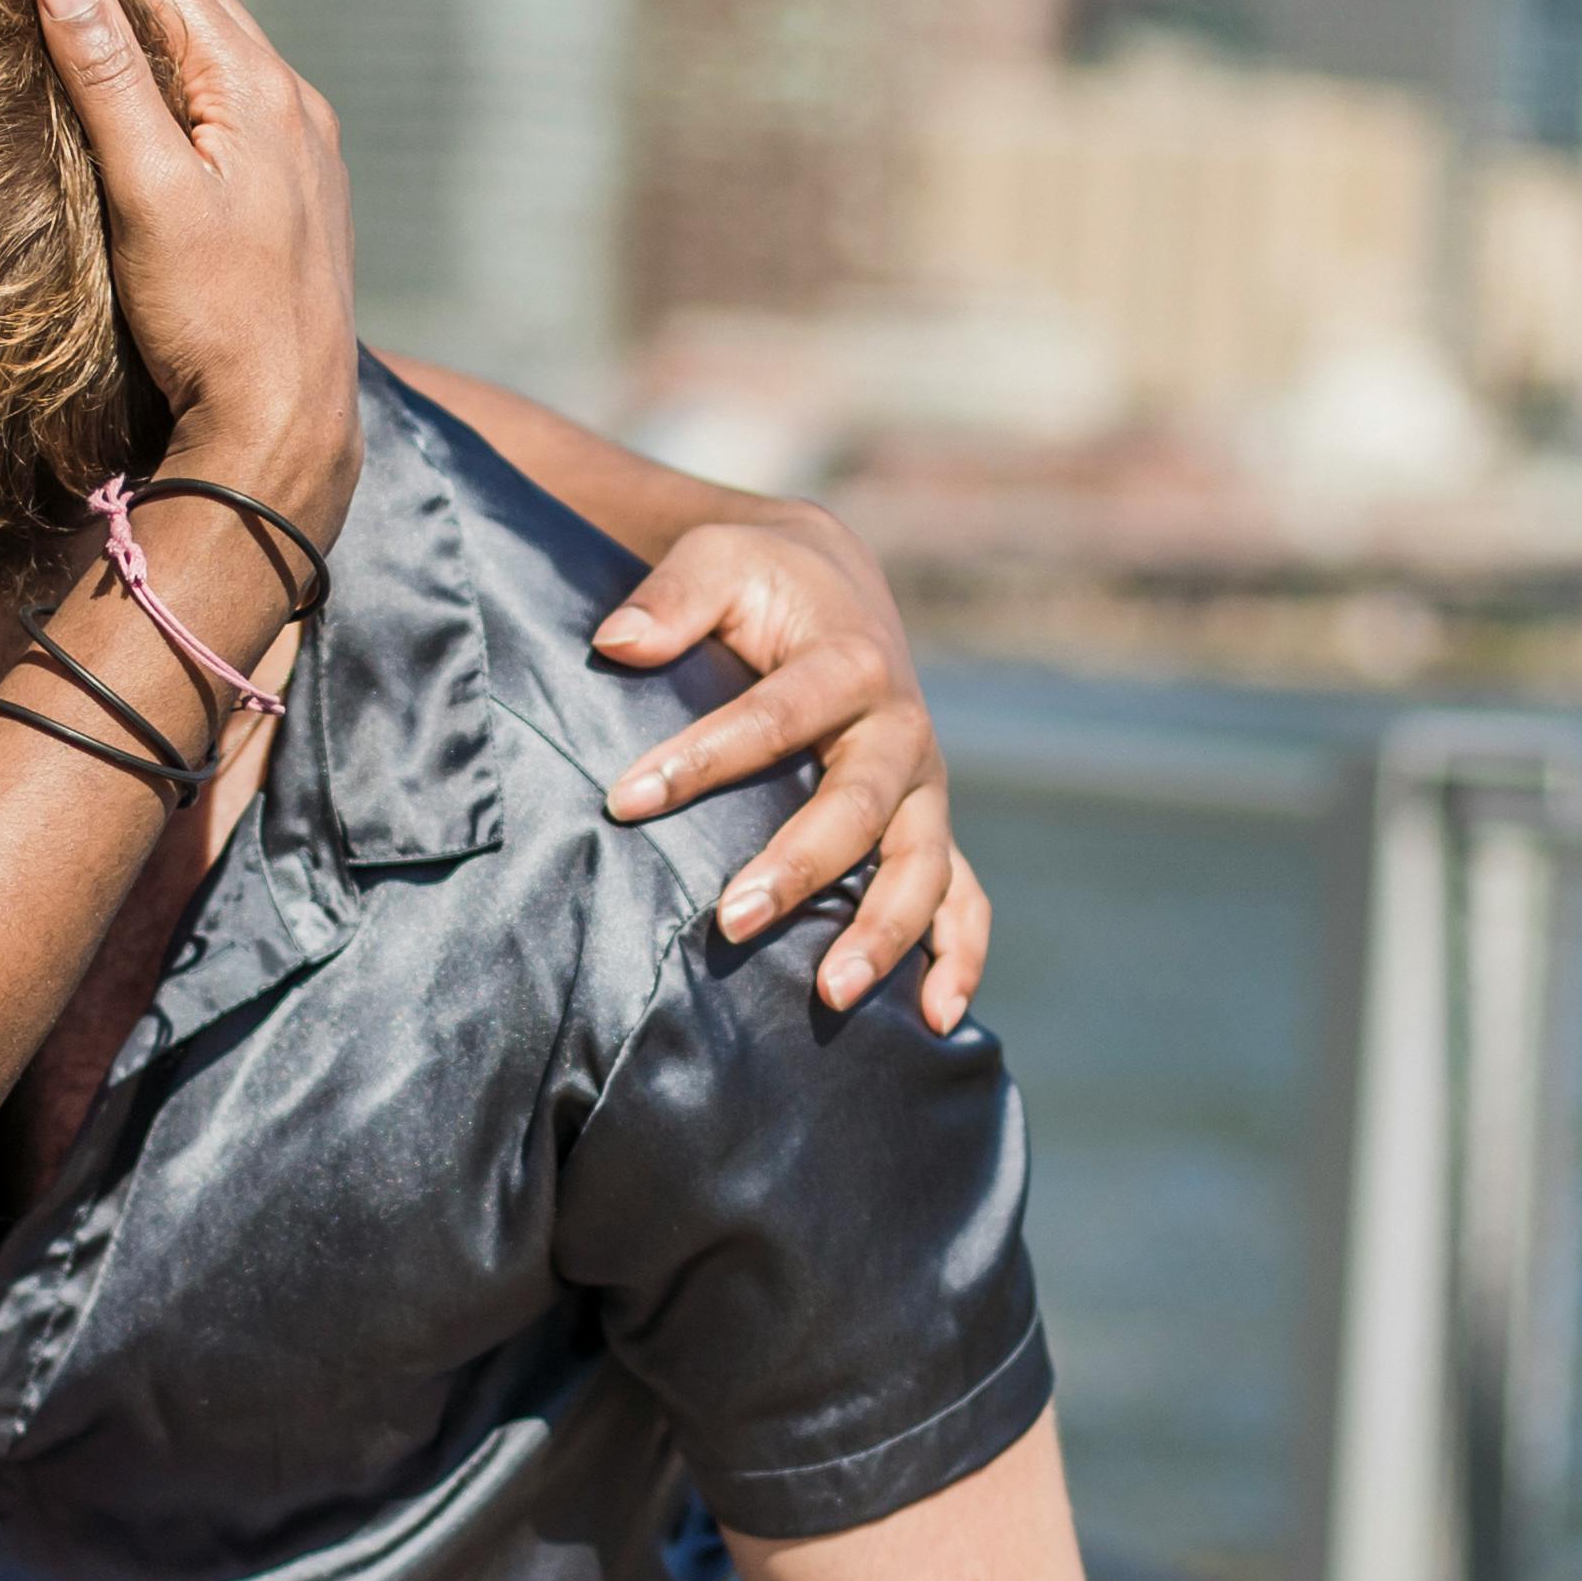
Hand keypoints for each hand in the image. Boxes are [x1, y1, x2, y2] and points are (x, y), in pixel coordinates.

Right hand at [36, 0, 359, 551]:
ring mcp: (301, 147)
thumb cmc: (214, 317)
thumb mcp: (147, 192)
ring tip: (62, 4)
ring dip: (143, 17)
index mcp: (261, 88)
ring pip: (213, 47)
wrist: (286, 422)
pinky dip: (174, 72)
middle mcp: (294, 102)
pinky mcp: (295, 189)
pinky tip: (134, 95)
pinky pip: (230, 99)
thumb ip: (107, 78)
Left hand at [596, 507, 991, 1029]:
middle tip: (731, 921)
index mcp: (850, 662)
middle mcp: (900, 731)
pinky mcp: (928, 827)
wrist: (835, 587)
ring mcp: (922, 789)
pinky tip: (934, 1021)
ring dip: (885, 932)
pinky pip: (963, 899)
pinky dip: (960, 958)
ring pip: (923, 866)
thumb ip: (671, 598)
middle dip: (800, 867)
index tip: (625, 800)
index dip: (701, 760)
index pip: (774, 716)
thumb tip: (619, 644)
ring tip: (833, 993)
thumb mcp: (716, 559)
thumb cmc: (761, 582)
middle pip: (859, 807)